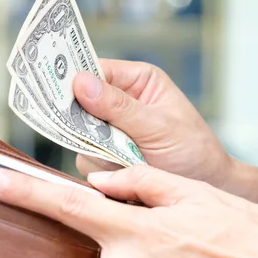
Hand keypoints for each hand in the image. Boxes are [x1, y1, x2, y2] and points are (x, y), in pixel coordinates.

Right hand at [74, 59, 231, 188]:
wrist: (204, 188)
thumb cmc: (194, 150)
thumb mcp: (158, 126)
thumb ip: (118, 106)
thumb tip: (80, 82)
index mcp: (136, 80)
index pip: (93, 69)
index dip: (72, 79)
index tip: (52, 89)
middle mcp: (118, 101)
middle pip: (79, 102)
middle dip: (85, 122)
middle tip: (95, 134)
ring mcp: (108, 130)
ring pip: (78, 134)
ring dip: (96, 149)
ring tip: (126, 160)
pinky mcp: (103, 156)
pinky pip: (84, 158)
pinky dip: (99, 169)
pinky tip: (121, 173)